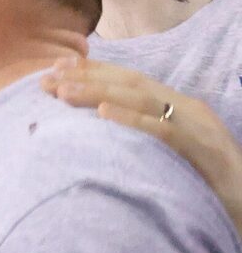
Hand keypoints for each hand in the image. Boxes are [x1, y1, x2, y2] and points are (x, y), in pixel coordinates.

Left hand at [46, 62, 241, 238]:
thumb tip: (100, 128)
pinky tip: (104, 114)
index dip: (94, 71)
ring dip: (100, 93)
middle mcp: (188, 110)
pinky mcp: (203, 151)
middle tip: (46, 78)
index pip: (132, 82)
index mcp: (180, 109)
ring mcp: (197, 128)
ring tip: (63, 92)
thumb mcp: (170, 154)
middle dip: (88, 77)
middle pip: (133, 84)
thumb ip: (143, 136)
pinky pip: (164, 131)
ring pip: (144, 100)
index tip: (56, 67)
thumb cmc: (206, 186)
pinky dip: (133, 120)